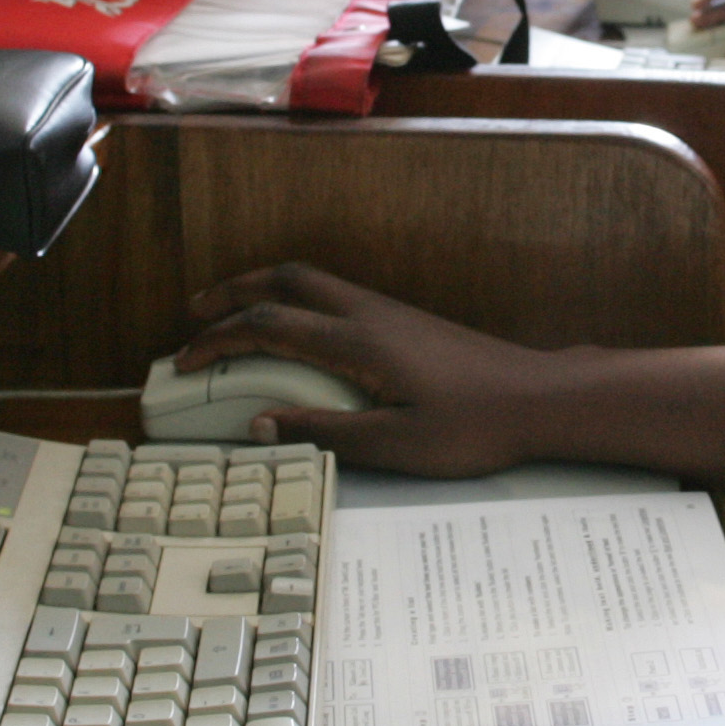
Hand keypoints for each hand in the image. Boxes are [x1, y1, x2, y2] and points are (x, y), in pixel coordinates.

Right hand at [175, 264, 561, 475]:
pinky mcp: (404, 320)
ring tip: (233, 316)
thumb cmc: (476, 426)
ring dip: (264, 290)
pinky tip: (295, 331)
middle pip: (284, 279)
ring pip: (311, 280)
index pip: (268, 325)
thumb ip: (324, 434)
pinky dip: (296, 301)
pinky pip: (333, 295)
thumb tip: (260, 424)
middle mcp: (369, 314)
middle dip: (232, 292)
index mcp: (358, 342)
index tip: (185, 363)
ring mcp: (388, 312)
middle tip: (194, 316)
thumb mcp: (396, 445)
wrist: (539, 398)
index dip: (217, 340)